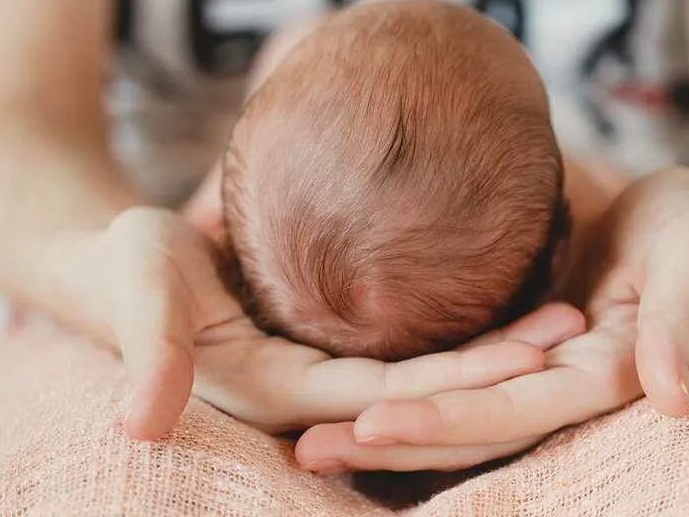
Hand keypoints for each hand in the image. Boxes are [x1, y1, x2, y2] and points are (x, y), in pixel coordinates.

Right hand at [47, 206, 576, 439]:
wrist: (115, 265)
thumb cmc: (123, 267)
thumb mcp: (133, 287)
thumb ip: (145, 344)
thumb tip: (140, 422)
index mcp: (274, 391)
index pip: (384, 393)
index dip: (456, 377)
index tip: (530, 351)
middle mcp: (307, 392)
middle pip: (420, 385)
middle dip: (495, 365)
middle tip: (573, 328)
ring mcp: (319, 368)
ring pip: (420, 364)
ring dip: (489, 345)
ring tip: (565, 314)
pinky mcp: (324, 343)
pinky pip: (400, 336)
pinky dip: (453, 321)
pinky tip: (505, 291)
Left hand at [294, 167, 688, 471]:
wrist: (675, 219)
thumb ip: (680, 321)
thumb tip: (673, 397)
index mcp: (599, 377)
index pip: (513, 411)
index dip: (445, 422)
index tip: (371, 424)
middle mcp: (556, 387)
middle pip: (467, 428)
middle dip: (390, 442)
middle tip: (307, 450)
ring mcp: (528, 370)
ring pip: (449, 411)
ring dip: (380, 430)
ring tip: (304, 442)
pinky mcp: (509, 345)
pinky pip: (450, 378)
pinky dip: (398, 394)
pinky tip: (340, 397)